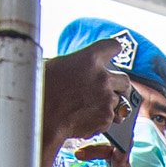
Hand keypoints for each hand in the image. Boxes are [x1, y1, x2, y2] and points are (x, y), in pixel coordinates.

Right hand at [43, 35, 130, 154]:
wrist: (41, 118)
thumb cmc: (42, 91)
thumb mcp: (57, 66)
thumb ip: (77, 64)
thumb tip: (82, 68)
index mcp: (90, 59)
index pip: (113, 46)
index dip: (114, 50)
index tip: (114, 53)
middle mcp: (102, 78)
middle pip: (124, 80)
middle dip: (119, 86)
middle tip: (111, 90)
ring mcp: (107, 99)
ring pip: (118, 102)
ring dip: (107, 104)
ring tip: (89, 108)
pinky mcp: (106, 118)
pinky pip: (109, 118)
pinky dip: (100, 120)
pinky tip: (84, 119)